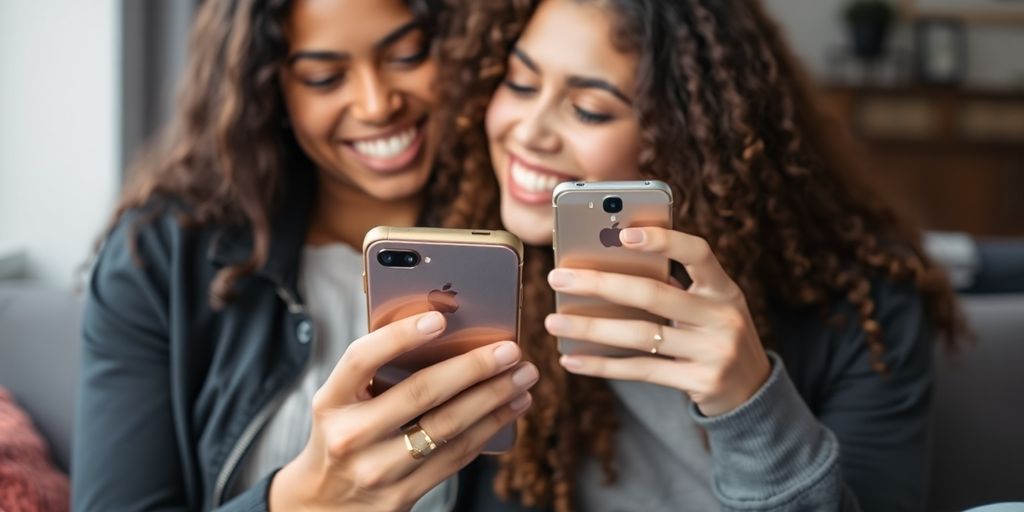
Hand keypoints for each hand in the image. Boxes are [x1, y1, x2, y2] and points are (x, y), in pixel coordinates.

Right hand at [270, 311, 537, 510]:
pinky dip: (488, 429)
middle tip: (510, 350)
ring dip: (493, 399)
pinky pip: (455, 457)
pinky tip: (509, 408)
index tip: (439, 318)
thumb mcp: (343, 401)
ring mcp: (376, 469)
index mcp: (331, 401)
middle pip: (420, 393)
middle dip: (473, 368)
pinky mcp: (402, 495)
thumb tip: (445, 330)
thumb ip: (377, 370)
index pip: (361, 359)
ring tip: (522, 378)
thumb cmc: (344, 432)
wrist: (323, 503)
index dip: (399, 336)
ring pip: (447, 428)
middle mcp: (350, 435)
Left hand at [545, 227, 769, 416]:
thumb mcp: (708, 306)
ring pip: (641, 335)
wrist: (752, 391)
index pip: (698, 252)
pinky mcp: (701, 381)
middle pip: (653, 294)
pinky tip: (572, 360)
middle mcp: (722, 316)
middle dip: (600, 283)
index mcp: (724, 288)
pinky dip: (603, 365)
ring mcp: (714, 351)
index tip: (622, 234)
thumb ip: (672, 286)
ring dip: (591, 329)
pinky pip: (642, 370)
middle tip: (558, 278)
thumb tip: (604, 267)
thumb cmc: (713, 335)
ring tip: (554, 323)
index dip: (663, 240)